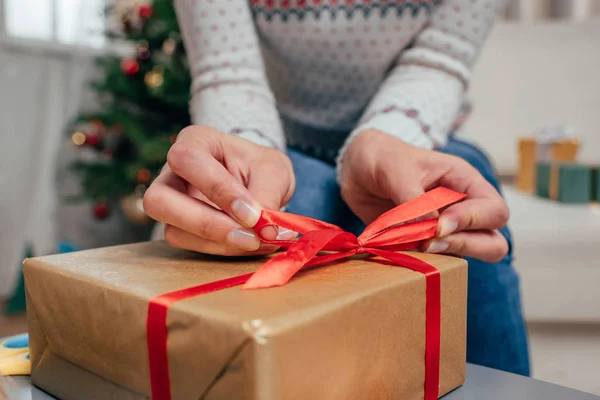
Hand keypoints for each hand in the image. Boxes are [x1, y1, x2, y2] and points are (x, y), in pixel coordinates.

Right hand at [144, 126, 295, 255]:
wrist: (260, 182)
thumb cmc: (261, 168)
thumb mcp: (275, 172)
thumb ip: (268, 196)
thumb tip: (264, 230)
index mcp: (195, 140)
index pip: (188, 159)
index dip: (218, 189)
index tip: (253, 214)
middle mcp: (172, 171)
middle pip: (159, 200)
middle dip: (207, 224)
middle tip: (250, 238)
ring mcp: (170, 203)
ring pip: (173, 231)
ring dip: (219, 243)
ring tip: (258, 242)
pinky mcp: (179, 228)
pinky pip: (190, 246)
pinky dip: (221, 250)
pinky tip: (248, 245)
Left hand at [339, 129, 508, 262]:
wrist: (357, 170)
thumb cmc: (381, 157)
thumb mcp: (394, 168)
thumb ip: (413, 198)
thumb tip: (432, 230)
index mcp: (465, 182)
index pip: (494, 211)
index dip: (472, 221)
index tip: (438, 225)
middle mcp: (462, 208)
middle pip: (492, 242)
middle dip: (465, 245)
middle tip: (428, 242)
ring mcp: (446, 229)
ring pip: (468, 256)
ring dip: (445, 256)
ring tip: (416, 246)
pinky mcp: (424, 244)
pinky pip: (437, 263)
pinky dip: (422, 262)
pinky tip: (400, 250)